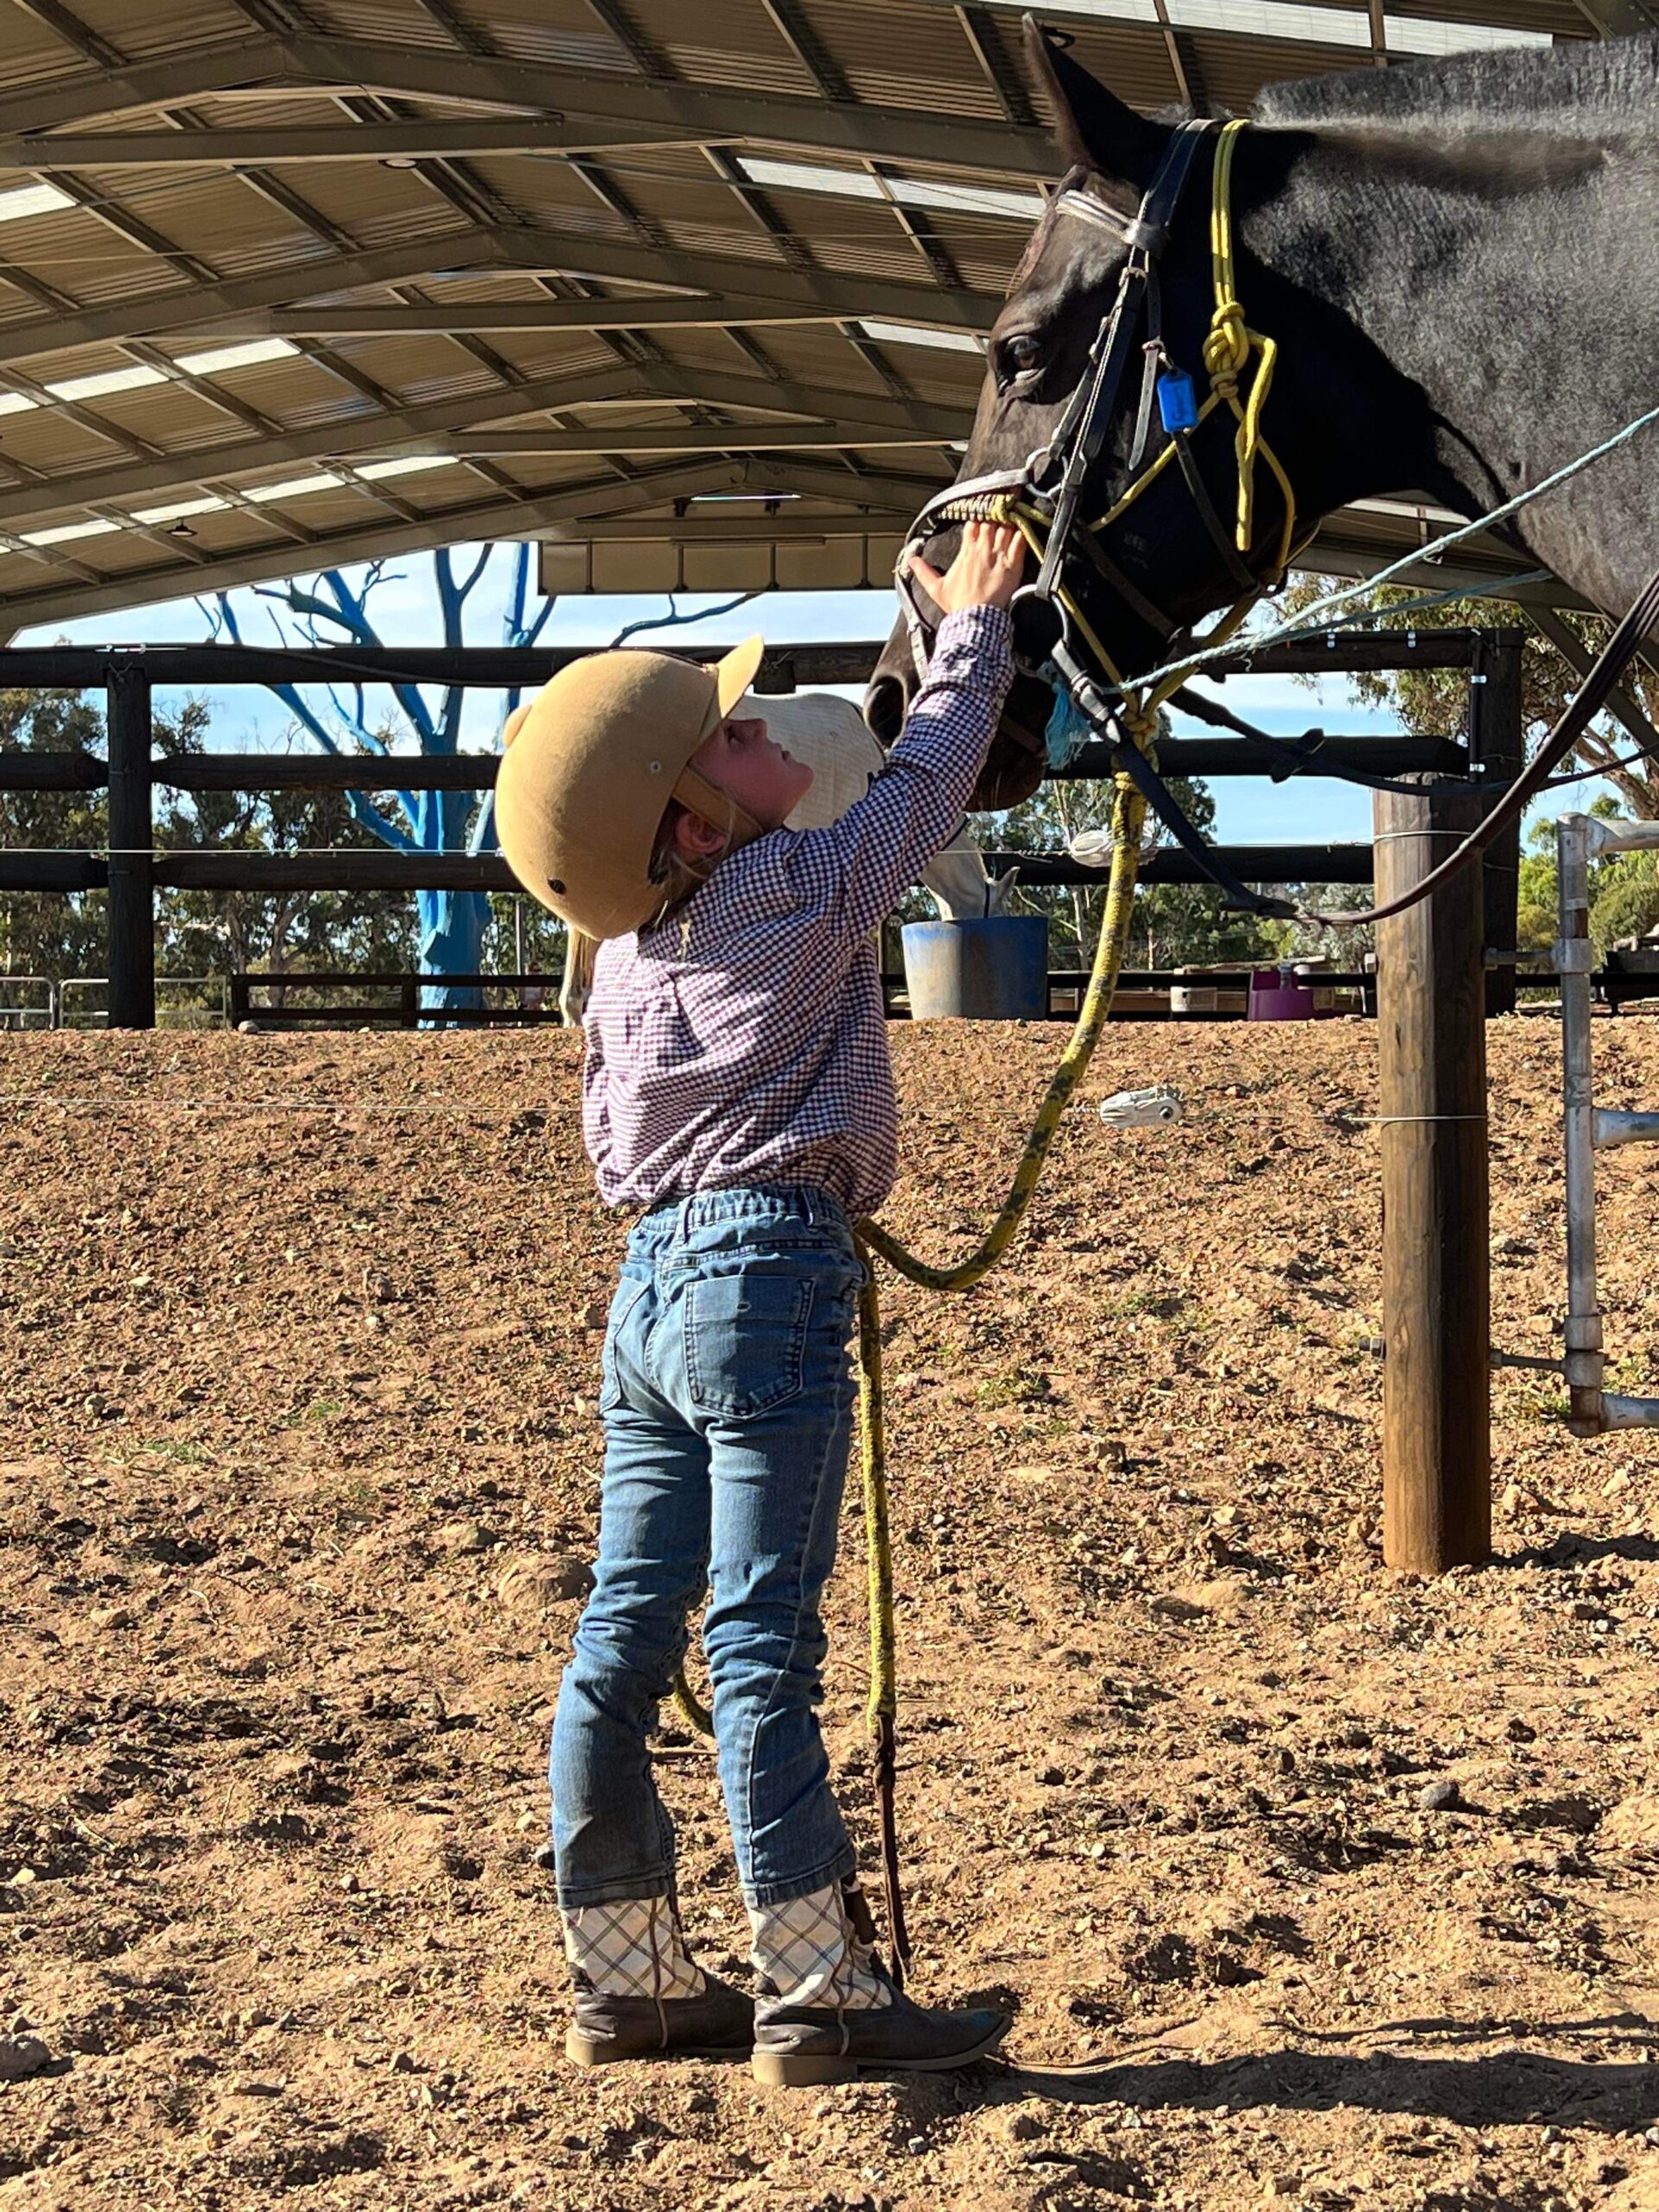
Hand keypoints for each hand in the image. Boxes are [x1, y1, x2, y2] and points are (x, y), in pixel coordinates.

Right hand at [905, 519, 1024, 615]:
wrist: (975, 618)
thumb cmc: (958, 605)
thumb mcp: (935, 588)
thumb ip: (923, 571)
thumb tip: (910, 561)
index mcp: (966, 552)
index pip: (972, 525)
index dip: (977, 520)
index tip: (980, 521)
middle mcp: (983, 550)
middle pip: (990, 523)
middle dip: (994, 520)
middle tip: (998, 520)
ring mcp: (999, 556)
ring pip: (1006, 528)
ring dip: (1008, 525)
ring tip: (1011, 525)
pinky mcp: (1012, 565)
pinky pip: (1019, 542)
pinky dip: (1021, 534)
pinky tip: (1021, 533)